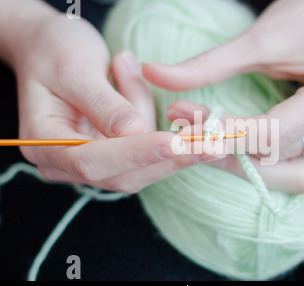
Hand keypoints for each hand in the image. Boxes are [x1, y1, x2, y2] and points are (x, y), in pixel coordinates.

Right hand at [12, 12, 221, 192]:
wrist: (49, 47)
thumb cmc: (54, 51)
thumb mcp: (74, 68)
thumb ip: (102, 103)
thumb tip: (134, 131)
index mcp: (45, 144)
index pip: (93, 161)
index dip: (136, 154)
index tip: (176, 143)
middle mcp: (66, 163)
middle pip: (124, 176)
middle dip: (170, 158)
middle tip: (213, 144)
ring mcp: (92, 161)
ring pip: (142, 164)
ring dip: (164, 133)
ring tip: (136, 76)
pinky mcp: (113, 154)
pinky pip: (146, 148)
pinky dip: (159, 126)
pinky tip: (143, 90)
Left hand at [141, 0, 303, 254]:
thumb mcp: (260, 37)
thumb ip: (208, 64)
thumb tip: (152, 73)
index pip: (274, 132)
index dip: (228, 137)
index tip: (187, 130)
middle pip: (285, 160)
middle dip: (234, 155)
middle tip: (192, 142)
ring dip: (261, 177)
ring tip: (218, 164)